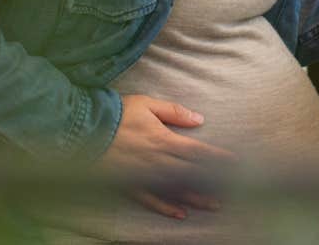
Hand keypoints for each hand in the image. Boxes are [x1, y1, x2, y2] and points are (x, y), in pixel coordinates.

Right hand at [101, 94, 236, 218]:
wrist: (84, 130)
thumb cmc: (117, 114)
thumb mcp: (147, 104)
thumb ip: (174, 112)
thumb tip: (199, 119)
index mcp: (164, 140)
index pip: (197, 151)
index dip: (217, 157)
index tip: (233, 162)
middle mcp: (157, 161)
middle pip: (191, 175)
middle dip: (211, 183)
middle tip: (230, 190)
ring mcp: (143, 176)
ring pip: (175, 190)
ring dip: (195, 198)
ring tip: (213, 205)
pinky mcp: (130, 185)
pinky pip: (151, 200)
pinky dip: (166, 208)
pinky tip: (180, 213)